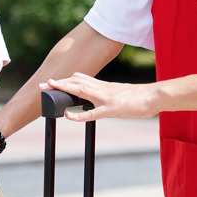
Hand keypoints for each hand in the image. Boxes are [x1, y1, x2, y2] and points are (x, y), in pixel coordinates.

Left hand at [44, 73, 158, 120]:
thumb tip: (98, 96)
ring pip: (81, 91)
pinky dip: (79, 115)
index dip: (65, 79)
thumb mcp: (119, 92)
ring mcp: (106, 98)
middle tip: (42, 84)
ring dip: (64, 89)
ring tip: (49, 90)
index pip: (80, 79)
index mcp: (103, 86)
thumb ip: (107, 93)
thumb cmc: (139, 97)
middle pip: (76, 82)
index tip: (52, 81)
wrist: (154, 96)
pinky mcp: (112, 109)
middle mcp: (102, 89)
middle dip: (59, 83)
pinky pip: (93, 112)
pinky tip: (68, 116)